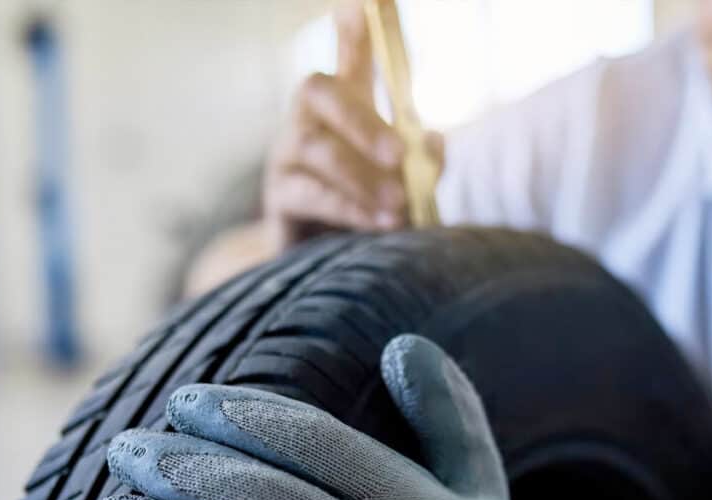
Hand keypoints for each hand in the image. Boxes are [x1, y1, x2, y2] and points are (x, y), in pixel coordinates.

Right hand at [264, 4, 443, 249]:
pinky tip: (379, 224)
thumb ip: (422, 160)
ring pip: (315, 148)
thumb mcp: (402, 182)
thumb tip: (433, 141)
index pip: (349, 55)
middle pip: (319, 90)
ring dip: (361, 176)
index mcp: (342, 106)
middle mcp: (307, 119)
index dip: (357, 29)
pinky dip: (349, 208)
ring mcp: (286, 155)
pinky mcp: (278, 196)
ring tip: (400, 206)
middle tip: (400, 155)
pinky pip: (309, 194)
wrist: (320, 261)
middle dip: (363, 120)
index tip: (366, 2)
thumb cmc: (366, 211)